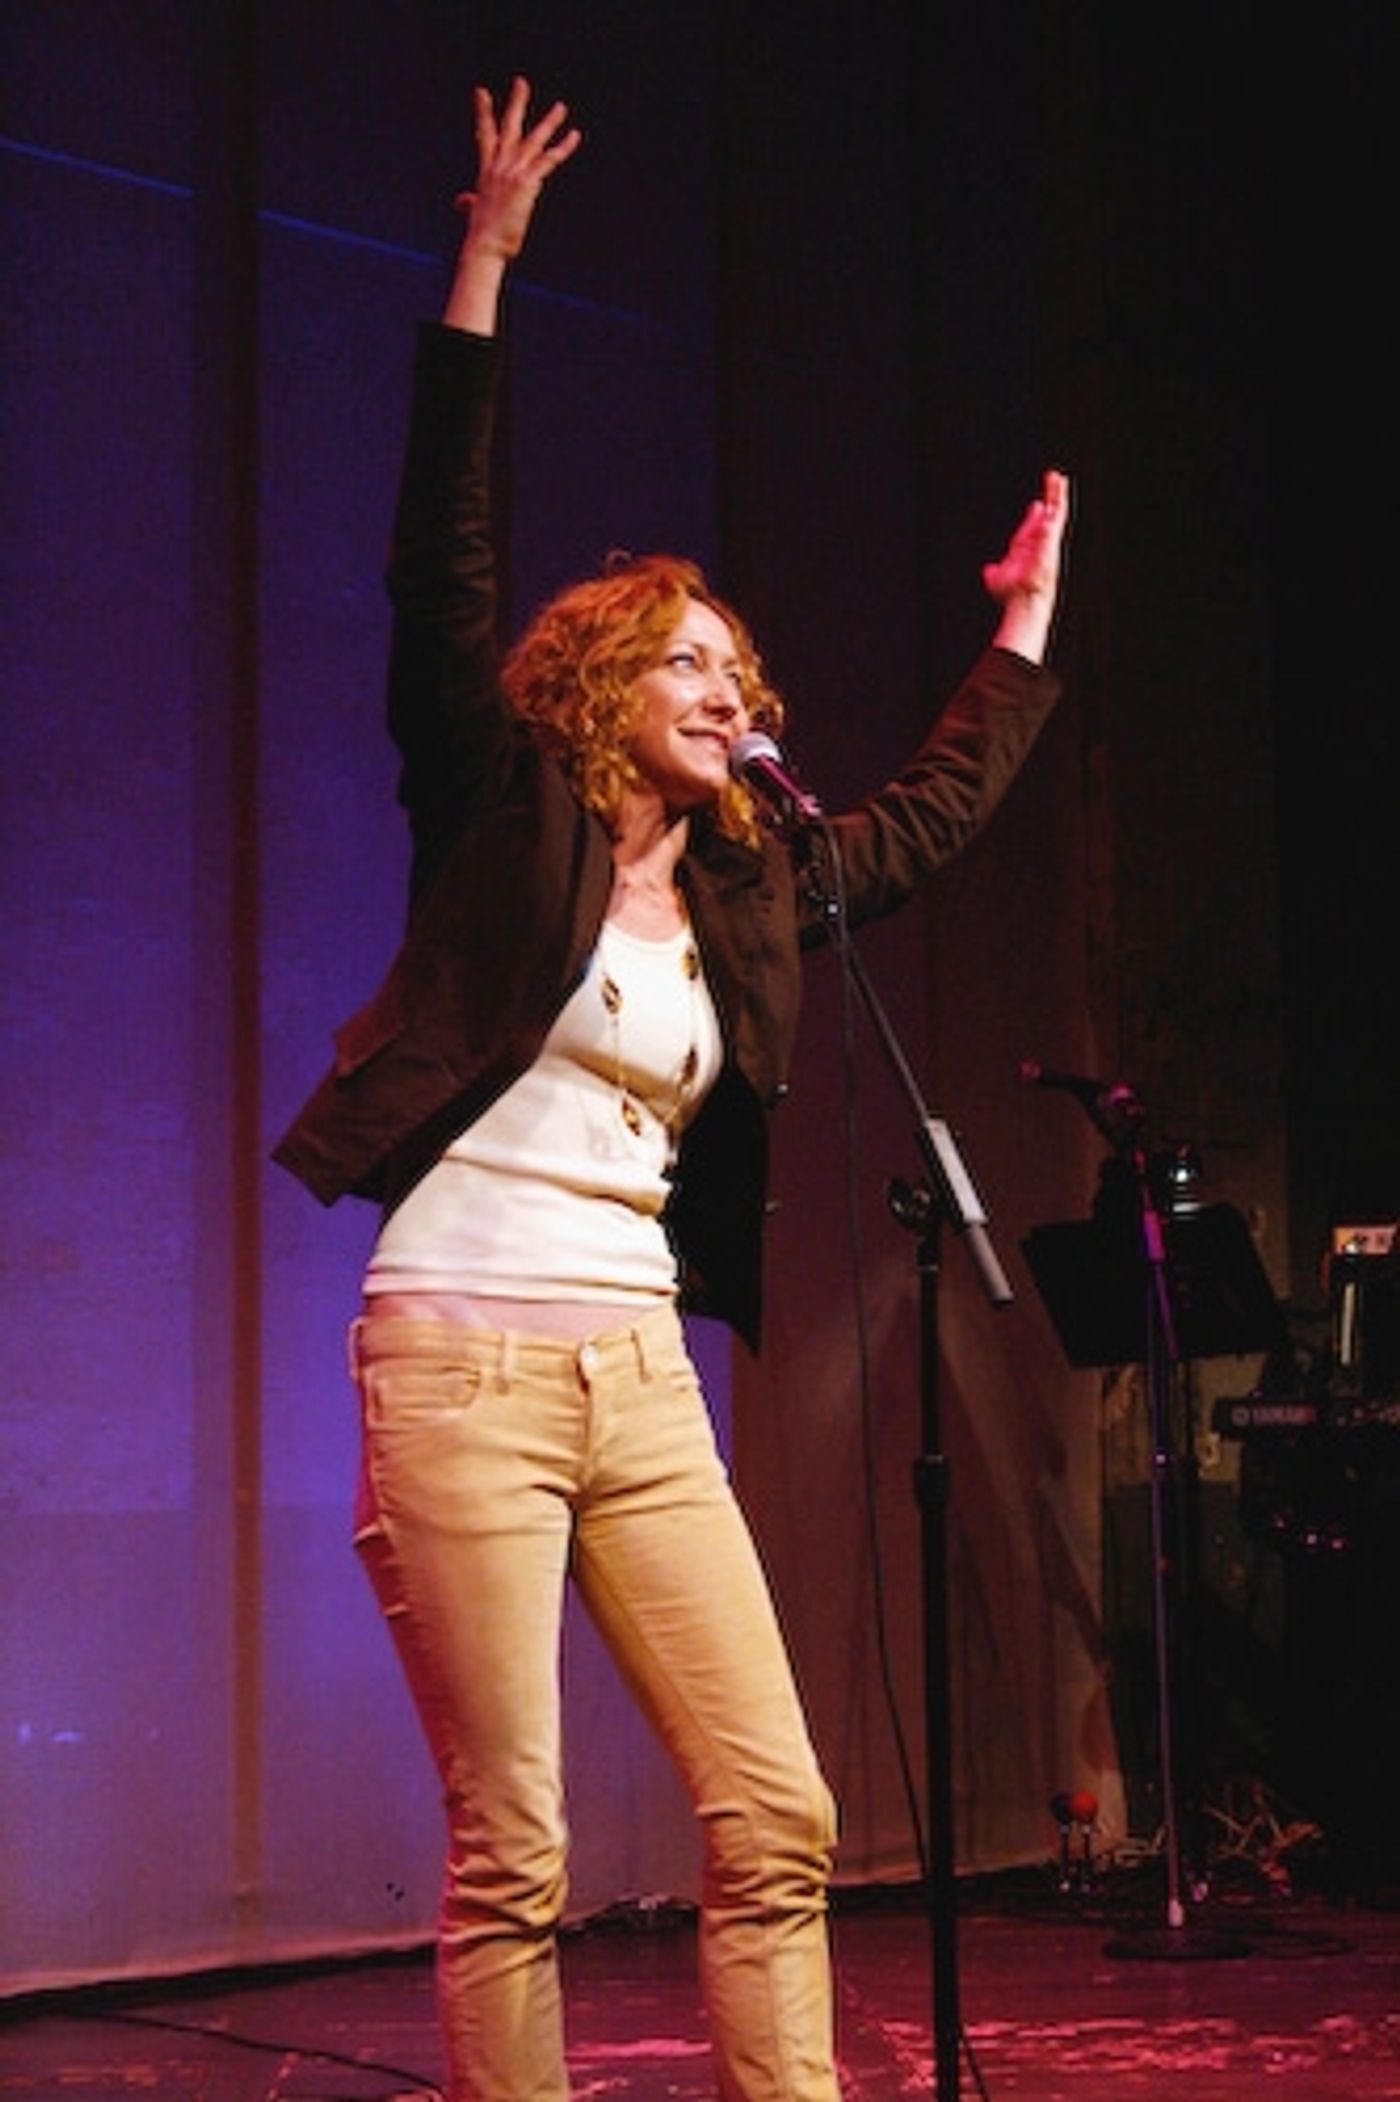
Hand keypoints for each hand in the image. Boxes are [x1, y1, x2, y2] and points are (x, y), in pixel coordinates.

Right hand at [443, 77, 580, 334]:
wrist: (484, 246)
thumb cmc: (480, 237)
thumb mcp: (474, 213)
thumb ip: (468, 202)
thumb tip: (461, 201)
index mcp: (486, 171)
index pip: (484, 135)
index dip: (483, 113)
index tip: (482, 92)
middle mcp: (498, 166)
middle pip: (508, 127)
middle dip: (516, 103)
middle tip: (521, 82)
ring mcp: (512, 172)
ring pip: (533, 139)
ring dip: (549, 122)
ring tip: (561, 107)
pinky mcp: (526, 182)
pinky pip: (548, 160)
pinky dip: (562, 148)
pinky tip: (574, 136)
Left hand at [983, 469, 1070, 664]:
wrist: (1023, 596)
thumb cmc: (1012, 593)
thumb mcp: (998, 579)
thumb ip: (994, 573)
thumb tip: (989, 570)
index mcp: (1027, 549)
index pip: (1032, 529)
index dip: (1033, 518)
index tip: (1036, 506)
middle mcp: (1040, 543)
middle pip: (1047, 517)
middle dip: (1049, 500)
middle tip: (1052, 483)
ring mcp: (1047, 538)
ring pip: (1055, 511)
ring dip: (1057, 493)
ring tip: (1057, 477)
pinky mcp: (1051, 534)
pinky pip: (1057, 512)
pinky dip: (1057, 497)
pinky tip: (1057, 483)